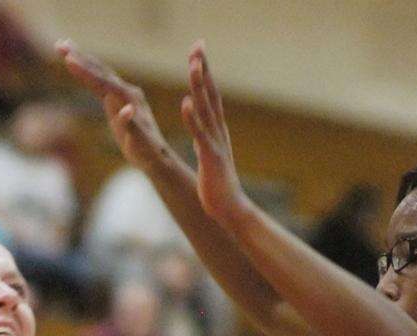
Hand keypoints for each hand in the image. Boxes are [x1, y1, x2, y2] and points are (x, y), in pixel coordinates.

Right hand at [56, 39, 169, 174]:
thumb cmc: (147, 150)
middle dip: (80, 58)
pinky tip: (79, 65)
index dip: (85, 72)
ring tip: (65, 51)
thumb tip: (126, 108)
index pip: (103, 82)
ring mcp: (123, 95)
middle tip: (59, 45)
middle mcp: (126, 92)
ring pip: (100, 74)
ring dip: (83, 61)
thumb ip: (131, 124)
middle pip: (100, 71)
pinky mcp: (120, 101)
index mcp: (128, 99)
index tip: (69, 60)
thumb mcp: (139, 141)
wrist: (156, 155)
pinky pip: (102, 83)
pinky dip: (89, 73)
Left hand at [182, 42, 246, 223]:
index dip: (205, 74)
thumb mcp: (209, 157)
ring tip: (192, 65)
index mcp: (217, 131)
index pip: (211, 96)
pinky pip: (200, 135)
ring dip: (199, 87)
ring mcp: (215, 144)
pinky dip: (193, 118)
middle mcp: (218, 132)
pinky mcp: (210, 158)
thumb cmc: (218, 187)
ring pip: (206, 110)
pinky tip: (186, 103)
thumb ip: (203, 141)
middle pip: (211, 95)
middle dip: (203, 70)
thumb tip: (196, 132)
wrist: (230, 209)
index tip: (198, 52)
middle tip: (197, 46)